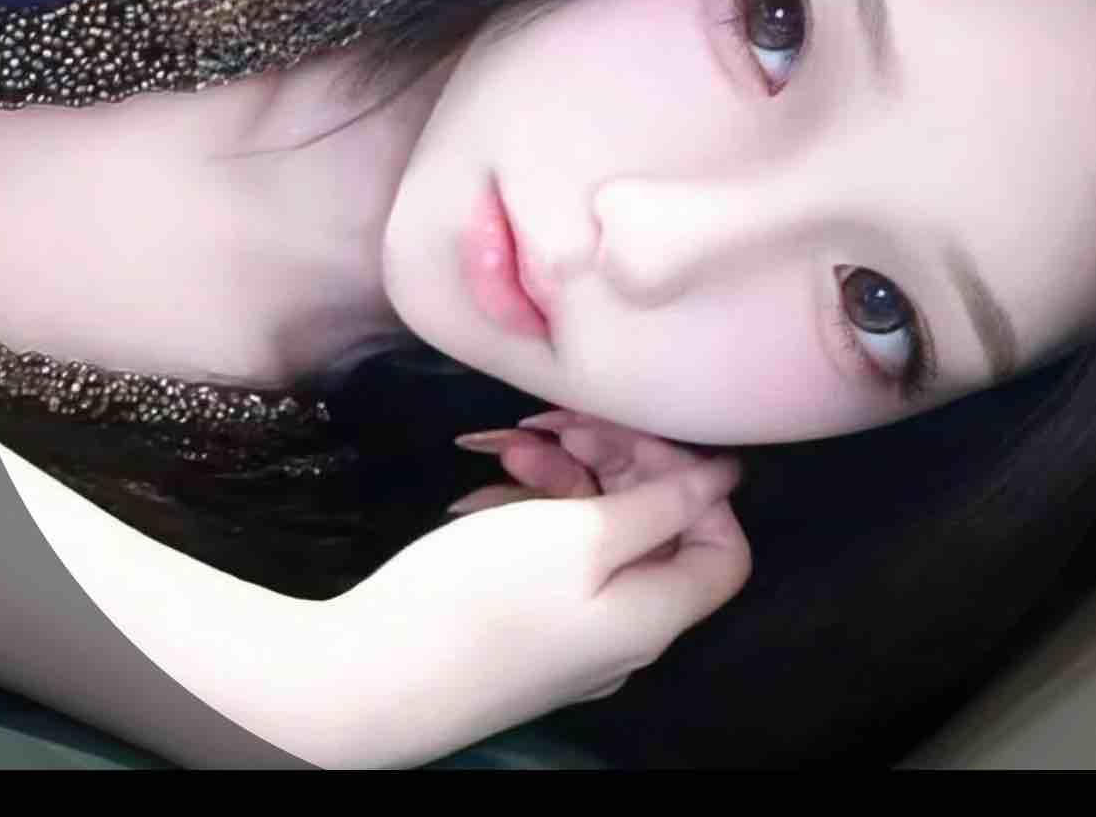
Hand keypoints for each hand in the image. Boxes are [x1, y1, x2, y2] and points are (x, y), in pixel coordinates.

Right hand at [351, 446, 749, 762]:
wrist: (370, 675)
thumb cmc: (485, 595)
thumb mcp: (582, 536)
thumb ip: (662, 504)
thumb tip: (725, 477)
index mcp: (655, 612)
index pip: (721, 547)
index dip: (697, 487)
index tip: (640, 438)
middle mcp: (624, 627)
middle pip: (652, 529)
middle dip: (613, 462)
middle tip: (561, 421)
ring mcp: (572, 628)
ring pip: (593, 533)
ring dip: (562, 476)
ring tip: (511, 445)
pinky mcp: (524, 620)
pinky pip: (550, 555)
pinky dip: (530, 510)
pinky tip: (489, 483)